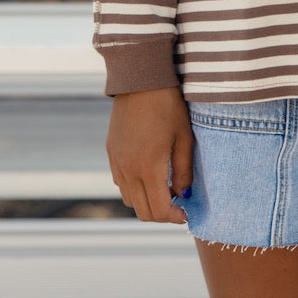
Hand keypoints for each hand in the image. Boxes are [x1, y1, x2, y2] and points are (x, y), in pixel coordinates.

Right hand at [106, 86, 193, 224]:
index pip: (158, 209)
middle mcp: (127, 170)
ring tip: (165, 188)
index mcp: (147, 167)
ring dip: (146, 201)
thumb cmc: (168, 106)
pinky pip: (121, 182)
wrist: (140, 80)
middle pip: (141, 211)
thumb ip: (183, 170)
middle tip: (177, 205)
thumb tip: (183, 195)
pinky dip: (135, 187)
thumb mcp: (183, 137)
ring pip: (129, 199)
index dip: (173, 217)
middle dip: (161, 214)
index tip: (186, 214)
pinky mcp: (111, 152)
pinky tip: (149, 173)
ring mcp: (116, 161)